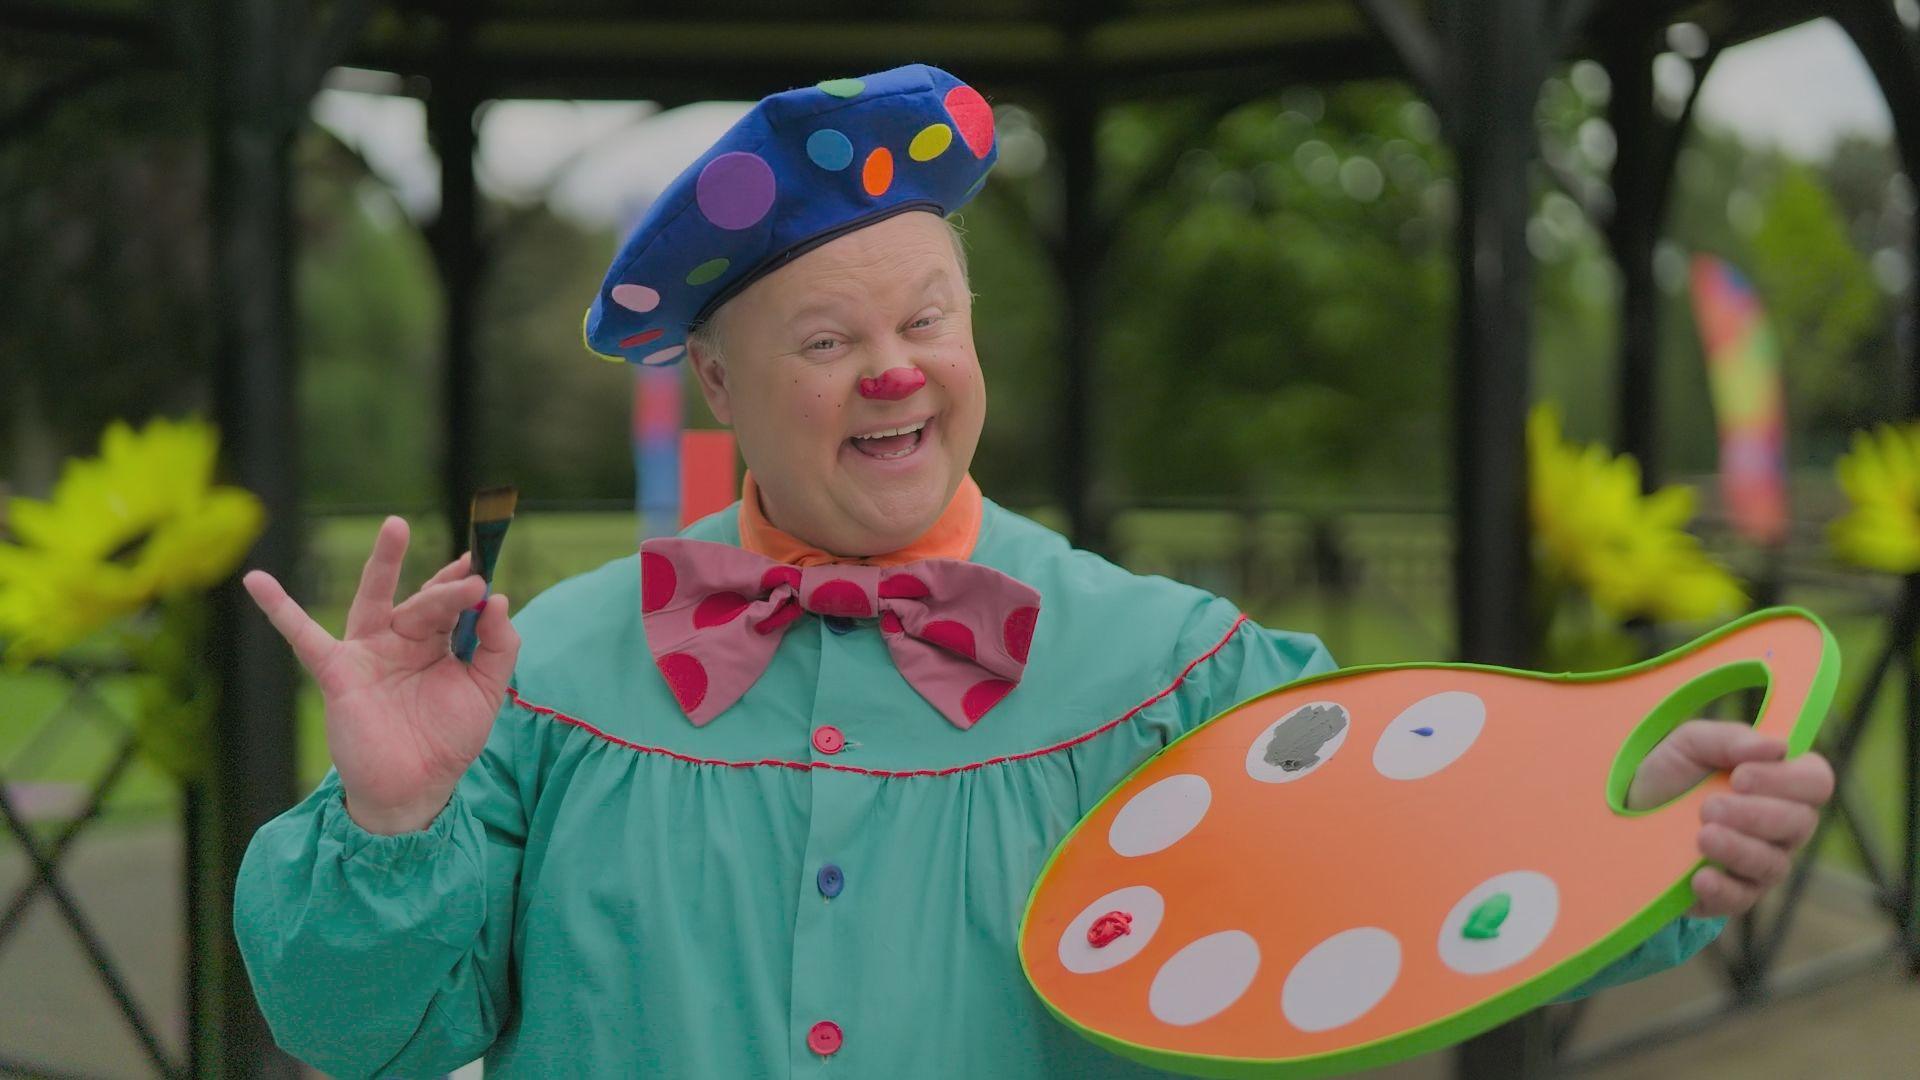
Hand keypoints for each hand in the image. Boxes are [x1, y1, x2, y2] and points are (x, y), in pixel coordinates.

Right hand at [242, 516, 520, 834]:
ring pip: (375, 600)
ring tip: (396, 526)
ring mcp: (369, 652)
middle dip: (447, 591)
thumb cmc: (449, 740)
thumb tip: (501, 600)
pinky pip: (303, 636)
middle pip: (424, 602)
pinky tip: (256, 580)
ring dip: (385, 563)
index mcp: (438, 643)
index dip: (469, 586)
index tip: (485, 565)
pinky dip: (278, 608)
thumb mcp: (487, 691)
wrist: (415, 790)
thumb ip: (499, 647)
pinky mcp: (338, 671)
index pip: (454, 605)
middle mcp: (402, 640)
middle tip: (471, 578)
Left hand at [1626, 720, 1834, 917]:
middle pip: (1799, 824)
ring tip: (1702, 836)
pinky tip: (1700, 877)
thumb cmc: (1673, 773)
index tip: (1739, 776)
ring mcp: (1759, 864)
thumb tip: (1777, 746)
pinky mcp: (1731, 894)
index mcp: (1781, 784)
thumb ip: (1731, 739)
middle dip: (1755, 814)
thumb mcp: (1691, 744)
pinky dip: (1722, 889)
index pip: (1816, 781)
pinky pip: (1741, 899)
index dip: (1787, 779)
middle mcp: (1781, 827)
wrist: (1626, 813)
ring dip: (1738, 849)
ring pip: (1773, 864)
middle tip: (1709, 806)